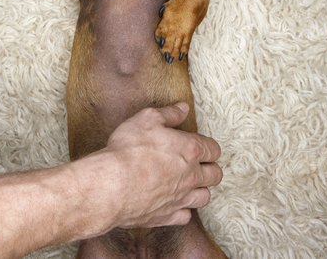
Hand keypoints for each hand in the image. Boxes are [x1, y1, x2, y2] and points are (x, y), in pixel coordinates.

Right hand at [73, 103, 222, 233]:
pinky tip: (173, 202)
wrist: (111, 185)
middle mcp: (191, 176)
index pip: (214, 149)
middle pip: (215, 175)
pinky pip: (185, 216)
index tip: (200, 145)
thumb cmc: (128, 149)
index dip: (209, 146)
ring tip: (189, 183)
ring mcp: (180, 198)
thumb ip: (169, 113)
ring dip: (200, 189)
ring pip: (204, 197)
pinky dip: (183, 209)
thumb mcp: (147, 118)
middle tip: (199, 164)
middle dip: (210, 168)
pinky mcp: (167, 216)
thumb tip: (183, 108)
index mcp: (190, 150)